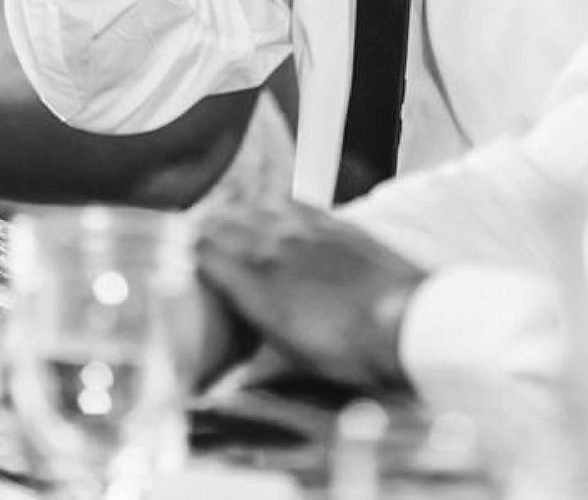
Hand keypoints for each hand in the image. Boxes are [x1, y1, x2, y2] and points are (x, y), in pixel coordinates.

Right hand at [196, 200, 423, 395]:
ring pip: (254, 205)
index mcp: (255, 282)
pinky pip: (290, 201)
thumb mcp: (293, 363)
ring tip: (231, 223)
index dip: (187, 256)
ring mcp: (304, 228)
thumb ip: (253, 364)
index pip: (204, 252)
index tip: (182, 264)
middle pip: (222, 222)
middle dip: (205, 231)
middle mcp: (272, 245)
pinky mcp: (333, 221)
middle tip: (198, 243)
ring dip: (237, 213)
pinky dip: (273, 206)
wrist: (405, 320)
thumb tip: (223, 387)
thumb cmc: (348, 351)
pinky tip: (274, 212)